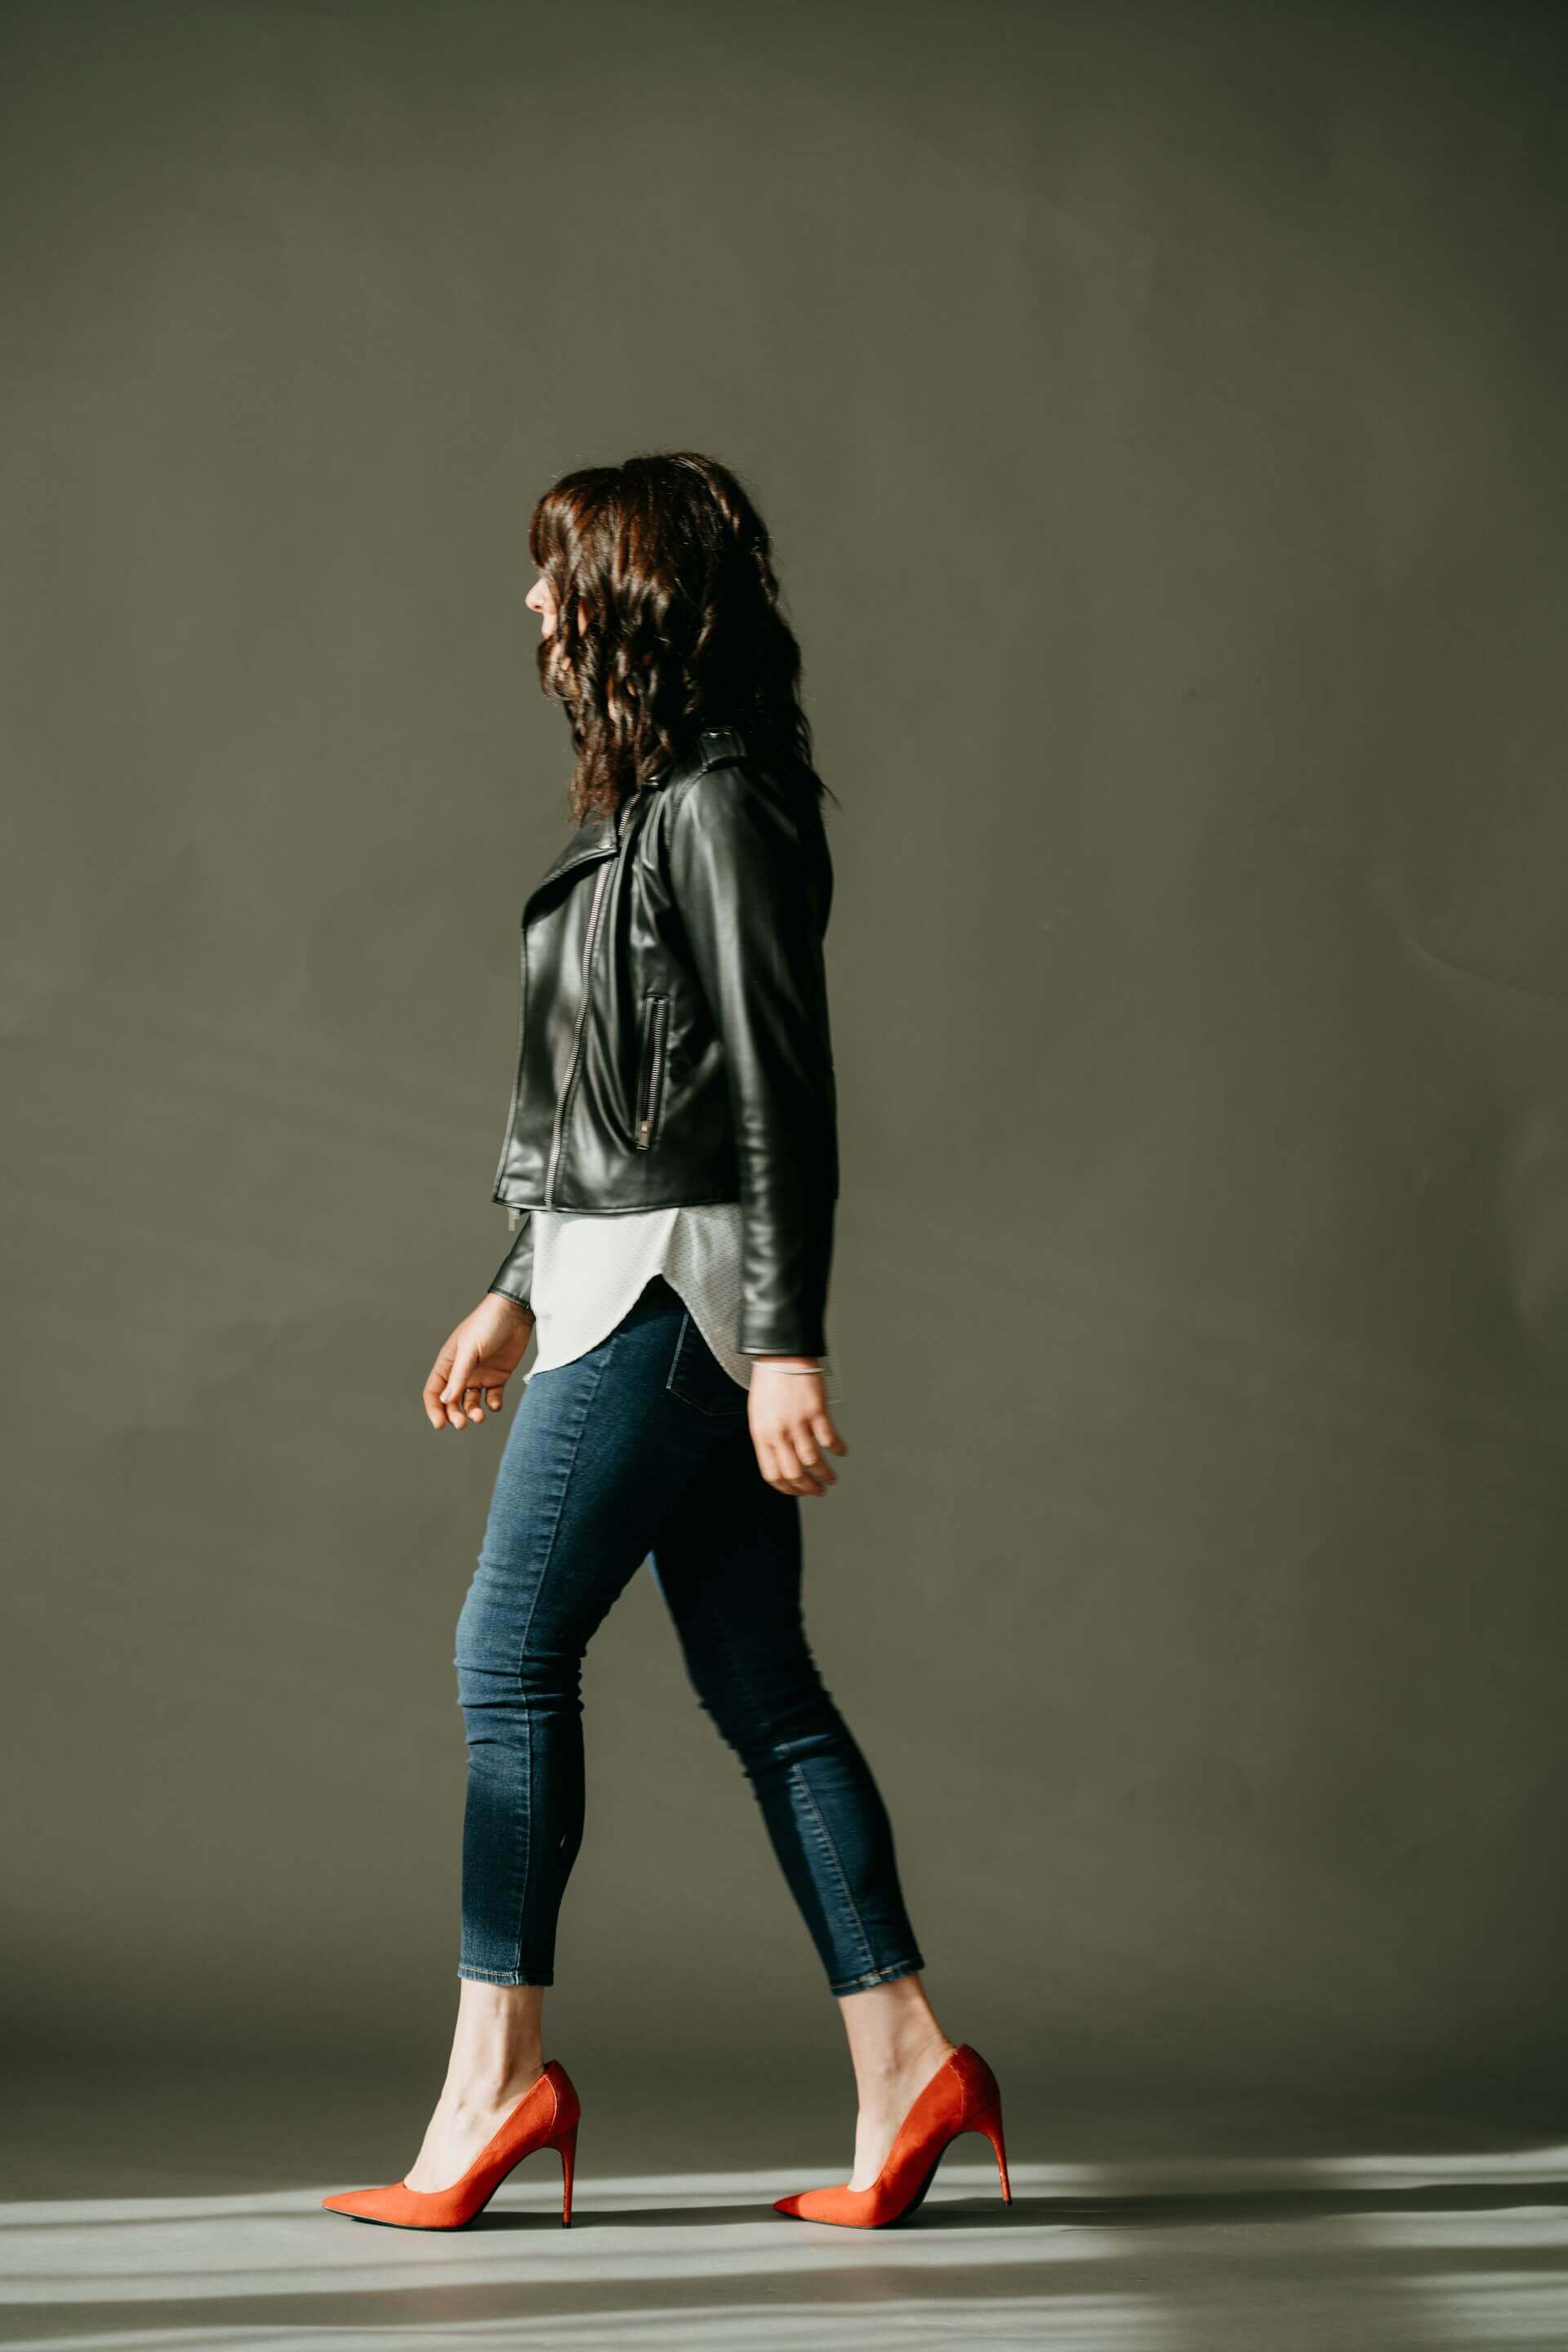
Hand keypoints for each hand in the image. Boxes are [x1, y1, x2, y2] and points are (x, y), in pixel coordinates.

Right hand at [423, 1293, 534, 1430]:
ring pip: (471, 1402)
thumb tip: (445, 1401)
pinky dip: (493, 1405)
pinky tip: (495, 1404)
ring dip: (473, 1412)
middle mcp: (462, 1372)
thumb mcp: (469, 1351)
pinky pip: (493, 1397)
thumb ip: (458, 1376)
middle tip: (463, 1424)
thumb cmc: (487, 1325)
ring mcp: (480, 1375)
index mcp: (448, 1363)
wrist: (515, 1312)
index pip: (434, 1391)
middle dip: (455, 1415)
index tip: (440, 1424)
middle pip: (452, 1401)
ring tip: (480, 1417)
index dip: (434, 1409)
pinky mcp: (498, 1376)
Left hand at [748, 1360, 847, 1495]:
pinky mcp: (816, 1411)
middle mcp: (779, 1433)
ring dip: (825, 1474)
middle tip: (819, 1491)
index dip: (787, 1488)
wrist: (781, 1355)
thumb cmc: (769, 1383)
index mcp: (762, 1436)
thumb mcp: (759, 1414)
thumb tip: (781, 1459)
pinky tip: (841, 1451)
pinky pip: (829, 1439)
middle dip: (808, 1488)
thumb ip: (768, 1438)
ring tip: (831, 1478)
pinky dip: (837, 1449)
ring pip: (814, 1461)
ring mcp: (798, 1423)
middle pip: (795, 1473)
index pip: (773, 1474)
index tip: (798, 1492)